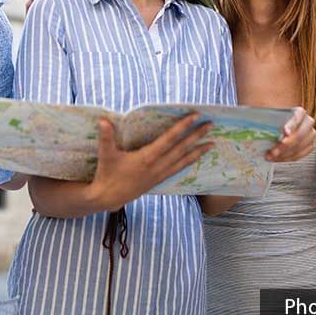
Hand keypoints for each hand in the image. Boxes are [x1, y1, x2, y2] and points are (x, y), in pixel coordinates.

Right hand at [89, 114, 212, 211]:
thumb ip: (106, 137)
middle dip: (196, 136)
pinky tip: (196, 157)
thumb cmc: (107, 174)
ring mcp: (159, 174)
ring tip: (212, 143)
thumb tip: (103, 120)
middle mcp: (157, 166)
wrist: (109, 198)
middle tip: (210, 125)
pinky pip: (178, 169)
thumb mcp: (106, 155)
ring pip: (183, 160)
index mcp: (146, 158)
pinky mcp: (158, 180)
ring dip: (198, 151)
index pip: (168, 139)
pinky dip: (189, 162)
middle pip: (181, 149)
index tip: (194, 116)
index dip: (182, 127)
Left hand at [265, 107, 315, 161]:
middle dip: (286, 145)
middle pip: (300, 134)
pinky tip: (278, 158)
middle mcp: (307, 122)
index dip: (292, 124)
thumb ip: (262, 117)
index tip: (285, 132)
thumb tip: (250, 122)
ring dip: (285, 154)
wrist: (279, 128)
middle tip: (272, 152)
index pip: (298, 115)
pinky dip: (289, 157)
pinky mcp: (309, 145)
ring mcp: (310, 135)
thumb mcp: (266, 115)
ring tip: (271, 156)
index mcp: (298, 111)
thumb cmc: (272, 120)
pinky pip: (301, 154)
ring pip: (301, 146)